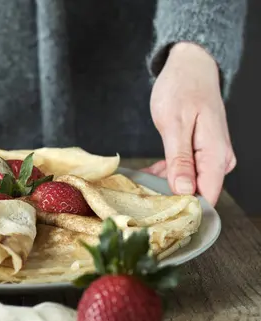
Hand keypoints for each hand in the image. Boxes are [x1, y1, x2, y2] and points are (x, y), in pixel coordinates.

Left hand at [144, 42, 235, 205]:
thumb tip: (185, 191)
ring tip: (141, 185)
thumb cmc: (182, 89)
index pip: (207, 196)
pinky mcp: (202, 153)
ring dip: (165, 186)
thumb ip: (179, 160)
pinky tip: (149, 175)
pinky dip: (167, 174)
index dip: (184, 208)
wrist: (190, 67)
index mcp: (216, 154)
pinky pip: (185, 172)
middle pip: (197, 192)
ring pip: (189, 183)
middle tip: (141, 198)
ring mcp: (211, 156)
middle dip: (170, 197)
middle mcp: (219, 159)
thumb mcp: (174, 125)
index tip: (158, 214)